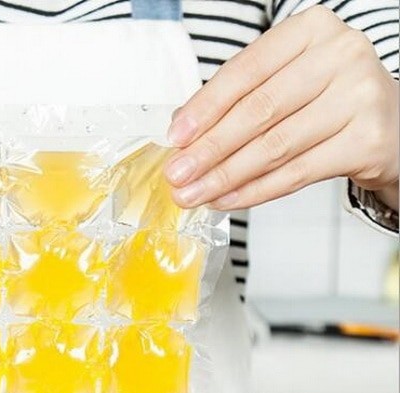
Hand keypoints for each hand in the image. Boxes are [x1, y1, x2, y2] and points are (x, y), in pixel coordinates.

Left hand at [163, 6, 399, 211]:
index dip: (205, 108)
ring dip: (225, 176)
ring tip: (193, 194)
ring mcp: (360, 97)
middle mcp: (341, 56)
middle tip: (177, 175)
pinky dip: (255, 191)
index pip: (245, 71)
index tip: (175, 138)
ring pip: (274, 146)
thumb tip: (181, 131)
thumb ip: (236, 99)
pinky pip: (296, 174)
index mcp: (311, 30)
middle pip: (258, 111)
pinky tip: (226, 200)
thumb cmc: (325, 99)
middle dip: (209, 149)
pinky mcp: (368, 141)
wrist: (388, 122)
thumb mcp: (283, 82)